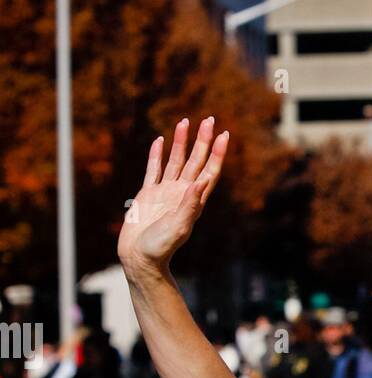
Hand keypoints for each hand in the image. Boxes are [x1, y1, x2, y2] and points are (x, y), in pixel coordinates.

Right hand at [118, 116, 228, 273]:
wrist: (140, 258)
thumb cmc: (161, 247)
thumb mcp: (179, 226)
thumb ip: (190, 204)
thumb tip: (203, 180)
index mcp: (193, 201)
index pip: (209, 171)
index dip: (217, 154)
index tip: (224, 135)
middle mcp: (181, 193)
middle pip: (195, 161)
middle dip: (202, 141)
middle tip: (209, 119)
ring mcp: (164, 192)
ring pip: (175, 161)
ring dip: (181, 142)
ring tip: (185, 121)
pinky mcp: (148, 194)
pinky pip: (153, 169)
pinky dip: (157, 154)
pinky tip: (160, 141)